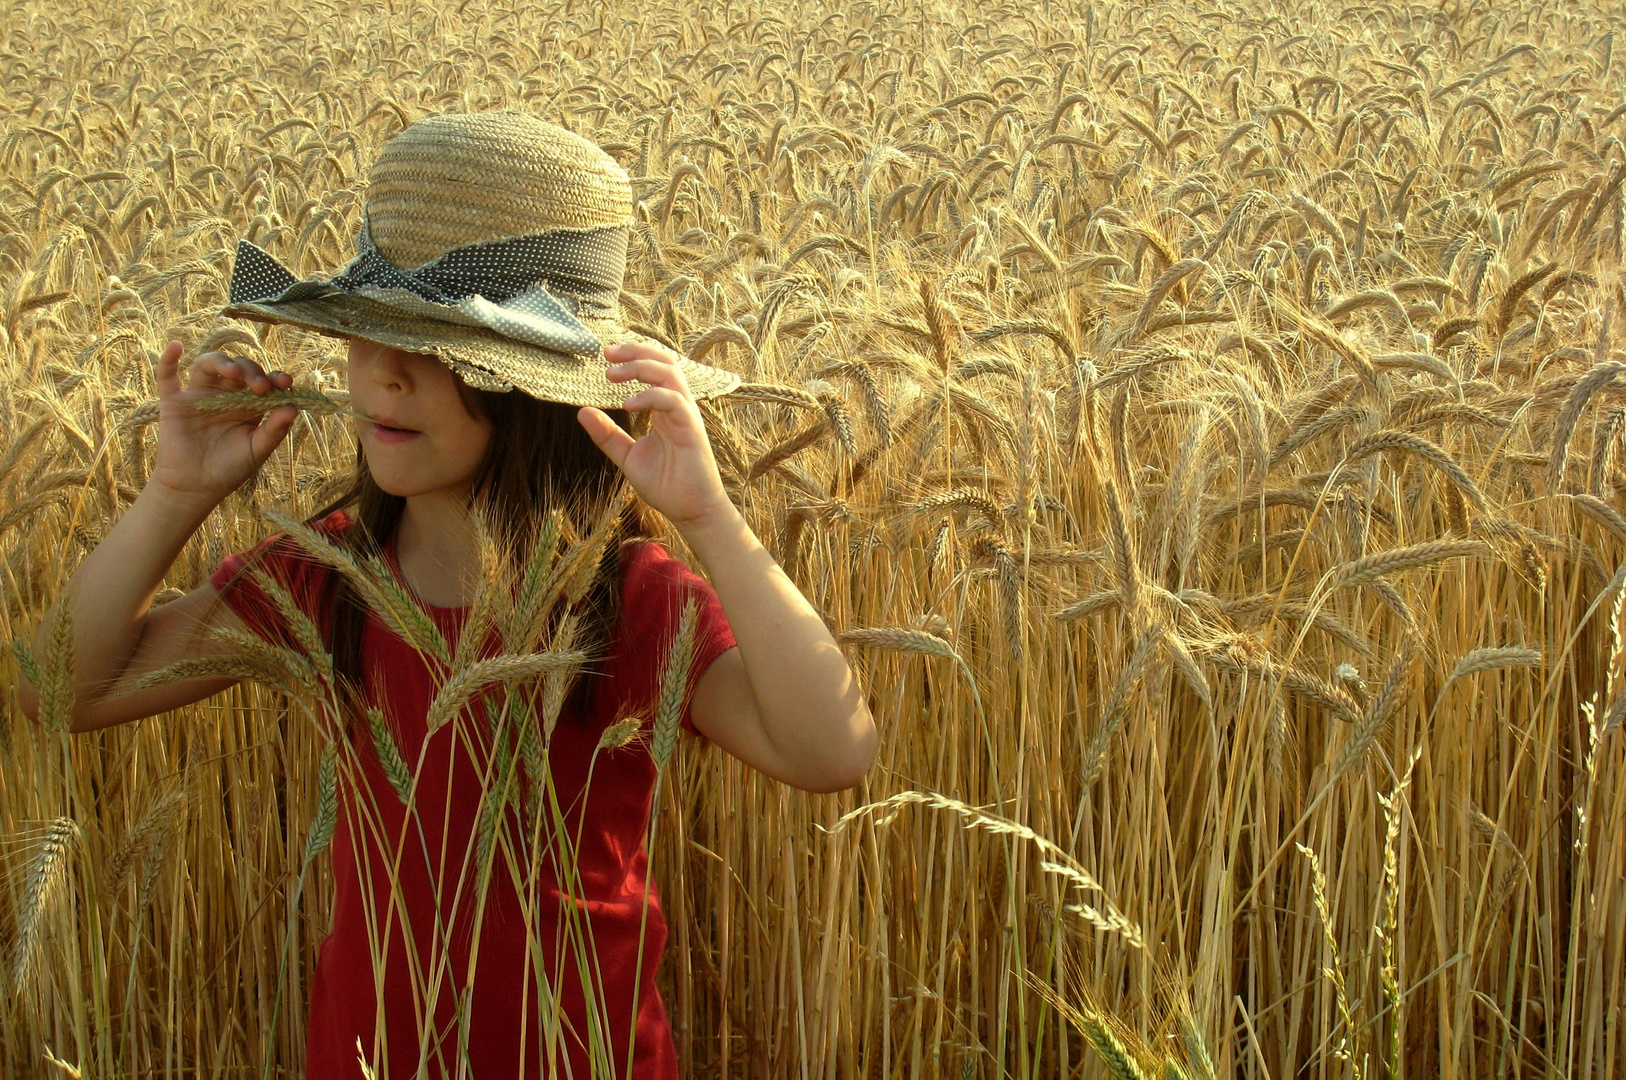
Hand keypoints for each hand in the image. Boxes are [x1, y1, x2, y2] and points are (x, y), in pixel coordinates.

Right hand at [148, 339, 299, 510]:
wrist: (195, 488)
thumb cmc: (230, 469)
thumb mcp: (257, 450)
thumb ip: (274, 430)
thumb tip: (294, 408)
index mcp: (249, 405)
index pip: (264, 382)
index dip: (275, 378)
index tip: (285, 382)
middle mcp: (225, 395)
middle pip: (239, 369)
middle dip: (252, 372)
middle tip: (260, 387)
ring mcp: (199, 396)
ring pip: (208, 365)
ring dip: (222, 362)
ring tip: (234, 372)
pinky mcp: (174, 402)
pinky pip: (167, 377)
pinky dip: (168, 360)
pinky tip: (175, 346)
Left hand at [577, 340, 735, 532]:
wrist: (690, 511)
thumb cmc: (665, 484)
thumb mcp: (627, 456)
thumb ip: (607, 434)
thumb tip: (582, 411)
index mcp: (665, 409)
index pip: (655, 369)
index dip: (633, 355)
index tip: (606, 354)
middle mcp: (678, 407)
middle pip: (665, 362)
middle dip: (636, 352)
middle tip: (607, 354)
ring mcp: (686, 416)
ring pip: (670, 375)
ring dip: (641, 368)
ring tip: (613, 375)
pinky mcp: (692, 429)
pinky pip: (675, 401)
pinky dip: (651, 396)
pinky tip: (628, 403)